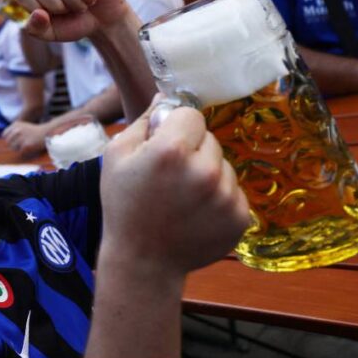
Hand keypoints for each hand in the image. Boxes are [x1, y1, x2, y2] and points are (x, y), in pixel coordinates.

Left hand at [3, 121, 48, 155]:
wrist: (45, 133)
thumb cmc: (33, 130)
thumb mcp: (22, 126)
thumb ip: (13, 131)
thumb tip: (5, 140)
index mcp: (15, 124)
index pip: (4, 134)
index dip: (7, 139)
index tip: (12, 140)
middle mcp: (17, 129)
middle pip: (7, 141)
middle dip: (11, 144)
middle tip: (18, 145)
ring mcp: (22, 136)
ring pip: (12, 147)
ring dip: (17, 148)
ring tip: (23, 146)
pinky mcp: (26, 144)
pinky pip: (19, 150)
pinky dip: (22, 150)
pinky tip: (27, 147)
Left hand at [14, 0, 129, 42]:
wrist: (102, 22)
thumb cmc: (73, 24)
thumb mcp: (51, 33)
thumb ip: (37, 29)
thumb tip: (38, 13)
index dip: (38, 9)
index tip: (51, 15)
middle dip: (56, 6)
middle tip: (68, 10)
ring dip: (74, 2)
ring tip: (80, 5)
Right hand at [99, 103, 248, 276]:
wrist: (143, 260)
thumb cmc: (123, 205)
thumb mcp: (117, 156)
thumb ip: (144, 121)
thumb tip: (167, 96)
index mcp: (172, 151)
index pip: (191, 113)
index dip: (175, 127)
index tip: (163, 145)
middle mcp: (204, 170)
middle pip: (209, 138)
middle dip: (192, 149)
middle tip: (169, 175)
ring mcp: (226, 195)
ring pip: (223, 164)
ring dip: (207, 173)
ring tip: (182, 196)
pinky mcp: (240, 216)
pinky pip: (233, 190)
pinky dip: (218, 197)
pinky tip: (196, 211)